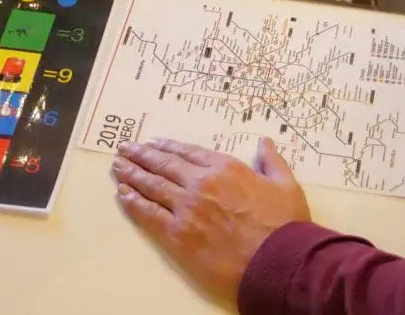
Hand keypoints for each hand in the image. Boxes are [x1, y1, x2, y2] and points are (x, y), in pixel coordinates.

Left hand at [112, 137, 309, 301]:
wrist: (277, 262)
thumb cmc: (285, 225)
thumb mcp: (286, 185)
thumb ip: (272, 160)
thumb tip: (265, 142)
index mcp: (225, 168)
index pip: (188, 152)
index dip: (168, 147)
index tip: (153, 143)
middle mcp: (200, 183)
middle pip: (164, 165)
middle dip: (142, 155)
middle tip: (125, 149)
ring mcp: (187, 209)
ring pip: (152, 186)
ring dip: (132, 174)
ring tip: (118, 166)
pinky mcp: (178, 236)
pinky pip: (149, 215)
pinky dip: (134, 203)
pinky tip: (123, 195)